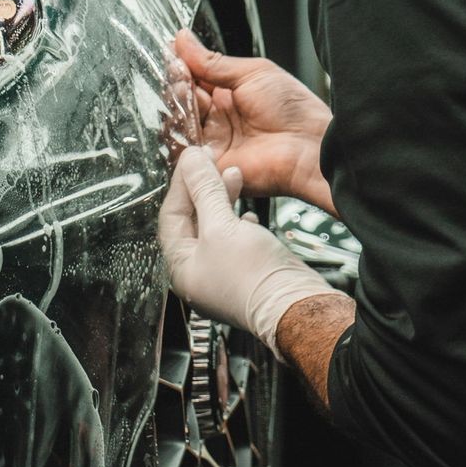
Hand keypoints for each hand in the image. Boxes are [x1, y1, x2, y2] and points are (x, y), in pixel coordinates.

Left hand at [159, 147, 337, 349]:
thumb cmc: (255, 279)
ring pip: (215, 227)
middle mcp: (198, 273)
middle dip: (203, 189)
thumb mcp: (222, 226)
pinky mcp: (246, 273)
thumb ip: (205, 190)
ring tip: (234, 176)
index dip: (182, 183)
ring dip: (223, 199)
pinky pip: (235, 239)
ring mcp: (222, 274)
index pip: (171, 214)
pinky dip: (240, 220)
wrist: (295, 307)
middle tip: (212, 162)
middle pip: (193, 220)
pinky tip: (250, 213)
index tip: (192, 159)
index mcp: (181, 266)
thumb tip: (191, 162)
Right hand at [170, 29, 334, 214]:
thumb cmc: (293, 110)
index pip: (194, 80)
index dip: (182, 67)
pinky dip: (177, 132)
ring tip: (184, 91)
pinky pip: (182, 151)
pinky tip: (185, 116)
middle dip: (177, 84)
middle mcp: (217, 120)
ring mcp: (212, 143)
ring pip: (178, 124)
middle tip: (180, 74)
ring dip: (177, 105)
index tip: (174, 54)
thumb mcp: (252, 73)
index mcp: (229, 96)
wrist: (309, 146)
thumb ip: (213, 62)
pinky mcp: (209, 165)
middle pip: (182, 101)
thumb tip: (183, 40)